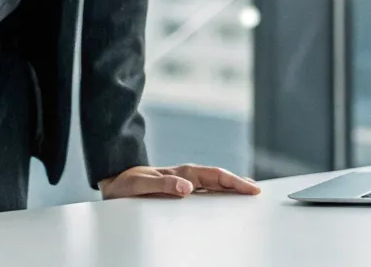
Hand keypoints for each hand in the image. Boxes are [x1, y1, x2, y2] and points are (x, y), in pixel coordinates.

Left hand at [99, 163, 261, 198]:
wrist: (114, 181)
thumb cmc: (126, 183)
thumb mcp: (140, 185)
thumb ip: (163, 184)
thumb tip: (188, 188)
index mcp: (181, 173)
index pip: (214, 176)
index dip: (234, 182)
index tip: (250, 189)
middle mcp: (185, 176)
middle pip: (219, 178)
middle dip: (238, 184)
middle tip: (256, 192)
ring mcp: (184, 181)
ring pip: (214, 183)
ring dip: (231, 187)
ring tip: (246, 193)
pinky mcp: (179, 188)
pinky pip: (205, 189)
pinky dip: (219, 191)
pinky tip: (223, 197)